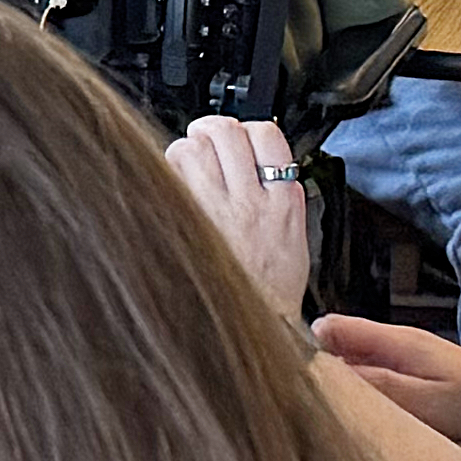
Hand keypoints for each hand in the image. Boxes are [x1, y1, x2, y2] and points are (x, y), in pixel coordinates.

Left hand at [165, 115, 310, 316]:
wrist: (251, 329)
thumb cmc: (267, 294)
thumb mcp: (294, 241)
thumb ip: (280, 199)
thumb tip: (260, 168)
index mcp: (282, 203)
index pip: (267, 136)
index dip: (248, 131)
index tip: (239, 142)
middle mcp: (249, 202)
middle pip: (225, 132)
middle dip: (211, 131)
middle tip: (205, 145)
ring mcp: (213, 212)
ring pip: (193, 147)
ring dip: (186, 151)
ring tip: (187, 169)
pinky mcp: (183, 222)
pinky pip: (167, 178)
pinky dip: (166, 176)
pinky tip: (171, 192)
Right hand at [313, 311, 460, 447]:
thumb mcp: (424, 401)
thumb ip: (376, 385)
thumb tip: (325, 372)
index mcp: (394, 341)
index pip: (330, 328)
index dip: (304, 346)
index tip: (288, 377)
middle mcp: (392, 341)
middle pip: (335, 345)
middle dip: (317, 369)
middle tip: (305, 404)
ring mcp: (399, 354)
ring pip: (350, 362)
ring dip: (338, 384)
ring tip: (328, 412)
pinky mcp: (406, 371)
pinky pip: (369, 375)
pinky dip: (359, 393)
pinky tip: (359, 415)